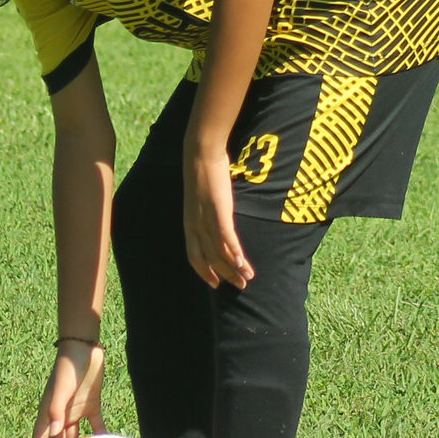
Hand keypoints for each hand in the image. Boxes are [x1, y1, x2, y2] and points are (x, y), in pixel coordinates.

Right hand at [32, 339, 105, 437]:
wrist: (85, 346)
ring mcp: (76, 410)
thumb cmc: (69, 366)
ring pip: (75, 437)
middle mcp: (61, 415)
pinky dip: (101, 435)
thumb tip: (54, 432)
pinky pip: (95, 424)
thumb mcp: (62, 388)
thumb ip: (57, 410)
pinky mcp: (91, 404)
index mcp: (49, 412)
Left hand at [183, 141, 253, 289]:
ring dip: (235, 267)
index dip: (204, 272)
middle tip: (240, 286)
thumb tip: (217, 217)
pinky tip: (244, 263)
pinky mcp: (218, 210)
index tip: (215, 284)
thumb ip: (207, 211)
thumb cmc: (203, 172)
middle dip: (225, 274)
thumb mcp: (201, 196)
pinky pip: (226, 236)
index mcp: (190, 223)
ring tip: (248, 279)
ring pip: (220, 251)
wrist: (201, 152)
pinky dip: (235, 252)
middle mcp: (196, 225)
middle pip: (210, 258)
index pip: (194, 256)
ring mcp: (206, 218)